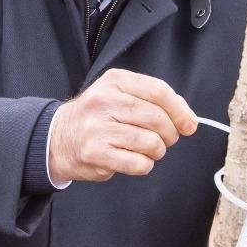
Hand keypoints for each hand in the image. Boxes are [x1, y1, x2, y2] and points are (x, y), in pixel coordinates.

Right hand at [47, 69, 197, 183]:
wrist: (57, 138)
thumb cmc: (97, 117)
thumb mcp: (120, 94)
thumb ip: (153, 100)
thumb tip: (188, 120)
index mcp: (114, 81)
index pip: (158, 91)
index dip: (179, 110)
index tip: (189, 124)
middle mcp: (104, 101)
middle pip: (157, 118)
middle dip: (170, 134)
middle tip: (165, 139)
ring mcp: (97, 128)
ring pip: (151, 143)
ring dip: (156, 151)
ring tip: (146, 150)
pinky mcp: (95, 153)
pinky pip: (138, 163)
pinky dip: (144, 165)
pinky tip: (133, 160)